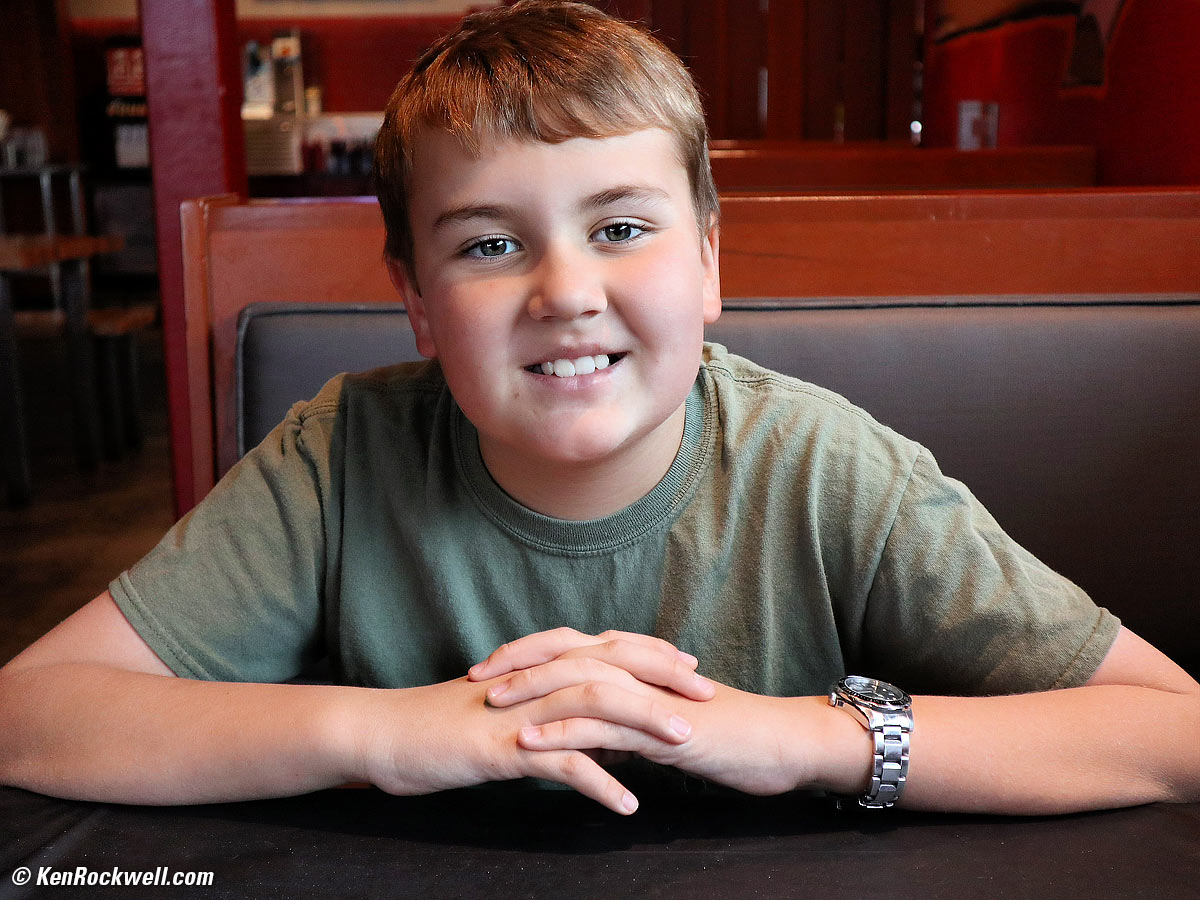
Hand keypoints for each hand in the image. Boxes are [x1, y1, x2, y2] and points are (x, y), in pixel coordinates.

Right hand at [354, 635, 714, 814]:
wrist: (388, 733)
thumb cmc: (446, 723)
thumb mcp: (506, 706)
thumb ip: (547, 703)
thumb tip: (589, 719)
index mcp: (539, 666)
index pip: (608, 649)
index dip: (653, 656)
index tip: (694, 669)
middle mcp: (536, 679)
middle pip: (613, 667)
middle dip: (664, 679)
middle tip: (708, 696)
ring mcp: (522, 711)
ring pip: (595, 705)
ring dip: (643, 722)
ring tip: (684, 744)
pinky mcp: (504, 748)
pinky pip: (560, 763)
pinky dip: (598, 781)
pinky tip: (627, 803)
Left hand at [489, 673, 822, 796]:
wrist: (777, 743)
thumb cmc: (727, 734)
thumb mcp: (666, 723)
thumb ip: (629, 722)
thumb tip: (595, 738)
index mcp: (638, 661)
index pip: (572, 643)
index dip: (528, 650)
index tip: (488, 664)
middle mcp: (639, 667)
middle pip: (566, 650)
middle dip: (516, 661)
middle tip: (473, 676)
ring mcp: (649, 694)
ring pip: (578, 681)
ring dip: (530, 691)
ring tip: (489, 704)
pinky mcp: (660, 726)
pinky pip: (602, 726)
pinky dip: (562, 732)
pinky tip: (529, 744)